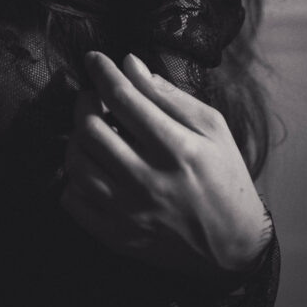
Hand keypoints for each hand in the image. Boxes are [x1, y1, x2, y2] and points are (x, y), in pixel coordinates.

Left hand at [60, 52, 268, 276]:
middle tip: (93, 96)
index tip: (93, 58)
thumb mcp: (212, 127)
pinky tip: (93, 166)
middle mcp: (148, 180)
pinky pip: (72, 200)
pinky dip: (73, 177)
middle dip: (84, 101)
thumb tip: (130, 64)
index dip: (102, 71)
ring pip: (76, 162)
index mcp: (176, 148)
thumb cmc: (224, 177)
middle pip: (90, 128)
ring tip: (92, 130)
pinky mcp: (117, 236)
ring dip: (76, 137)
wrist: (233, 247)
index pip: (123, 98)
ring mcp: (129, 212)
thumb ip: (168, 95)